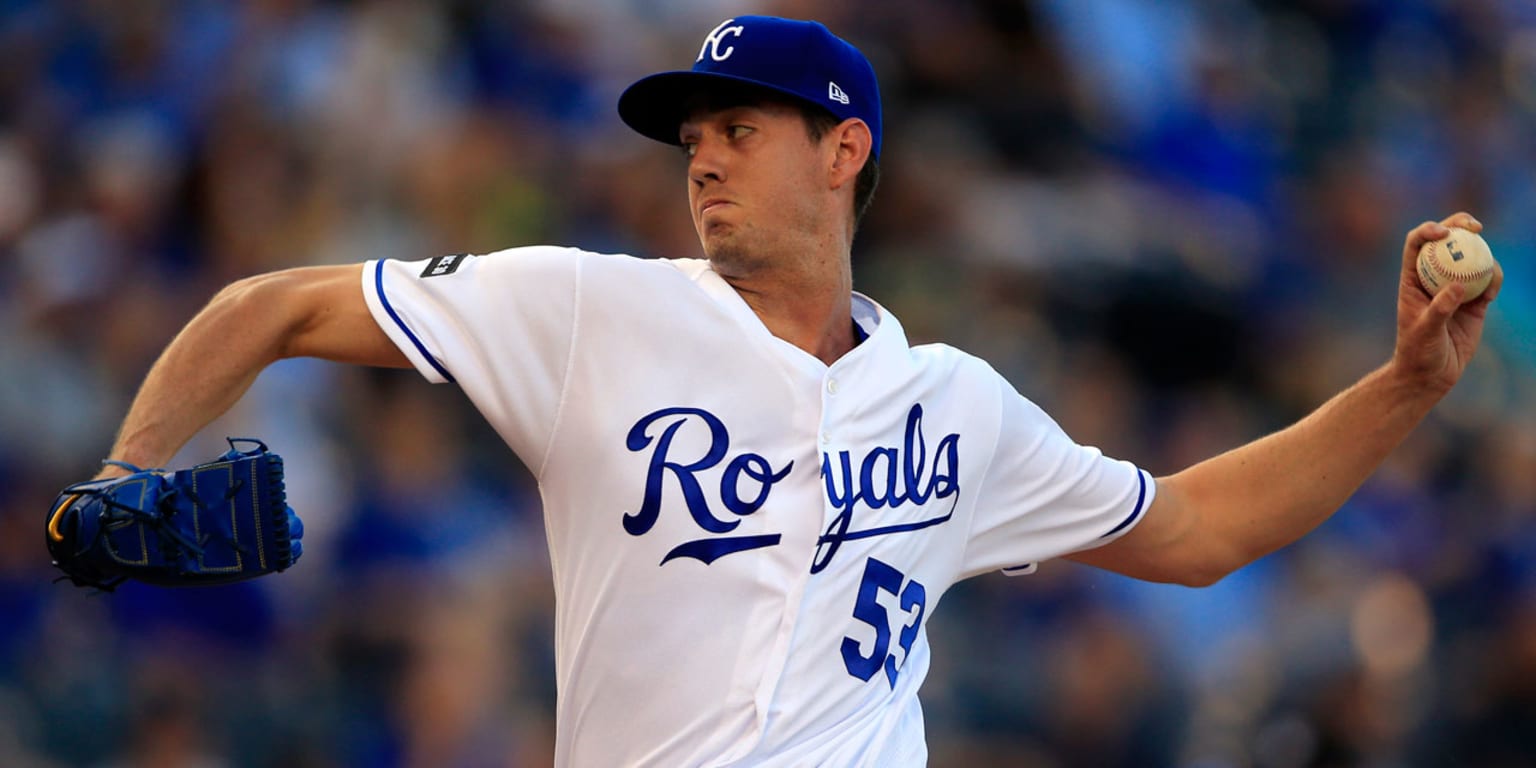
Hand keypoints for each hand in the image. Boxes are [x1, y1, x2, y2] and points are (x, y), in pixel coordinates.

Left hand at [1393, 212, 1502, 392]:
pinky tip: (1492, 291)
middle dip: (1459, 225)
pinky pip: (1488, 281)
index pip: (1416, 244)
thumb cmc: (1418, 352)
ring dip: (1483, 254)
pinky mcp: (1475, 302)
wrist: (1432, 374)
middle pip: (1446, 241)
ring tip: (1489, 267)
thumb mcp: (1424, 331)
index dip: (1427, 230)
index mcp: (1412, 279)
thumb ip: (1439, 309)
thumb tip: (1457, 286)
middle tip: (1475, 226)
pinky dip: (1493, 280)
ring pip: (1471, 258)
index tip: (1443, 232)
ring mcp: (1455, 288)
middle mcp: (1433, 278)